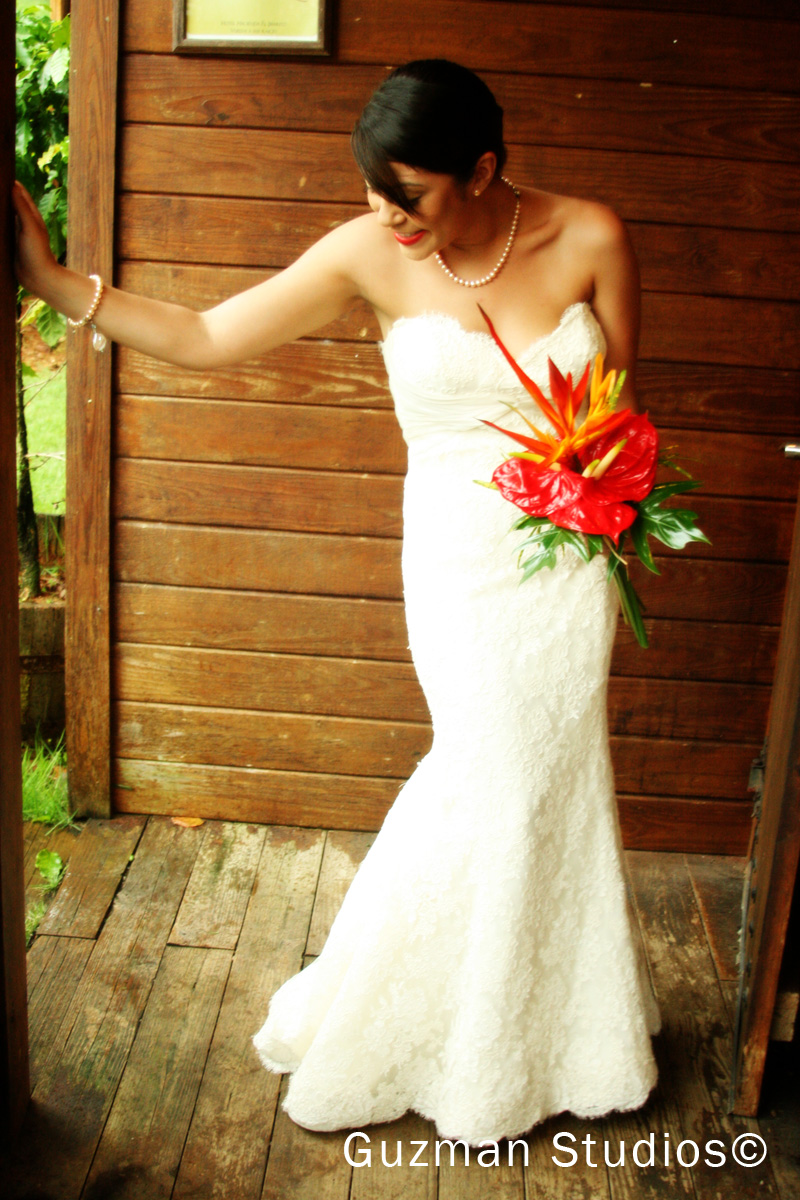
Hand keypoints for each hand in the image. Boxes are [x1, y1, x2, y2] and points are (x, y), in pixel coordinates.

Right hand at [12, 180, 58, 295]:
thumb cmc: (38, 253)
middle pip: (9, 201)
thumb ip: (22, 208)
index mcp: (30, 214)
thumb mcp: (31, 228)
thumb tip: (14, 185)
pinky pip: (0, 229)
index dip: (8, 182)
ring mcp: (16, 232)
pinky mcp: (9, 243)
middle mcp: (23, 221)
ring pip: (3, 215)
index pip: (18, 192)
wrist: (39, 279)